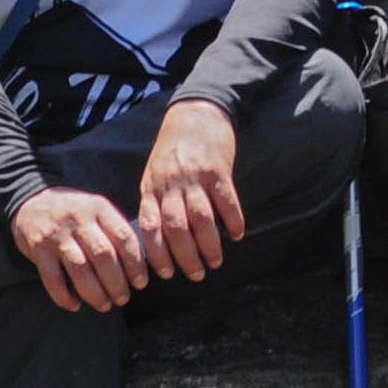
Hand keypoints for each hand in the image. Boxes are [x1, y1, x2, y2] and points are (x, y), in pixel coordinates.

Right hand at [10, 188, 150, 311]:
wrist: (30, 202)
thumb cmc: (73, 212)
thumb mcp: (96, 208)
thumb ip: (114, 229)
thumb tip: (139, 264)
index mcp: (99, 207)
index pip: (124, 237)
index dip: (135, 264)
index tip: (141, 283)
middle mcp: (79, 218)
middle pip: (103, 255)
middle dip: (117, 282)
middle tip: (123, 299)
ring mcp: (57, 233)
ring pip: (80, 268)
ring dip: (95, 292)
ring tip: (105, 306)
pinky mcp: (38, 248)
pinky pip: (52, 278)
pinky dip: (64, 296)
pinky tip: (75, 305)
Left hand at [138, 99, 248, 280]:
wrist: (195, 112)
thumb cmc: (173, 149)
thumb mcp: (154, 173)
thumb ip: (155, 202)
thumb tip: (156, 242)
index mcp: (152, 187)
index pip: (150, 227)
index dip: (157, 253)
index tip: (166, 274)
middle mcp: (171, 184)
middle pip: (176, 227)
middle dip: (185, 257)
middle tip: (196, 275)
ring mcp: (194, 176)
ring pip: (200, 218)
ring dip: (209, 245)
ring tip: (216, 262)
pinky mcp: (218, 169)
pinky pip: (226, 201)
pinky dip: (233, 221)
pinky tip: (237, 235)